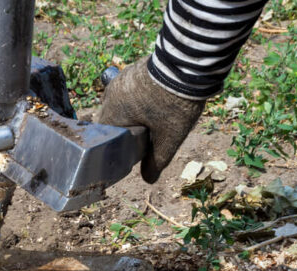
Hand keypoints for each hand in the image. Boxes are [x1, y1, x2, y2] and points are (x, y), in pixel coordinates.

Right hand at [97, 56, 205, 183]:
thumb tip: (147, 180)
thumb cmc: (174, 103)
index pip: (105, 136)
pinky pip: (129, 90)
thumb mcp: (168, 138)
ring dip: (132, 113)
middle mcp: (110, 94)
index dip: (116, 146)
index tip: (132, 150)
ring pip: (120, 104)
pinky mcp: (133, 69)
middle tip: (145, 136)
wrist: (190, 64)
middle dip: (125, 129)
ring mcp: (121, 78)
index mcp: (113, 112)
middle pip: (112, 119)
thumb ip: (156, 161)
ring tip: (153, 119)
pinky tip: (155, 102)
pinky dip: (138, 99)